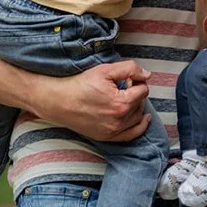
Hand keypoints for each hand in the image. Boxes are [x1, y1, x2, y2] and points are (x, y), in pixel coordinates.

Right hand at [32, 60, 152, 141]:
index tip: (126, 78)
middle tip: (123, 85)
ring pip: (138, 117)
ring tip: (125, 97)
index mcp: (121, 103)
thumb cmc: (80, 85)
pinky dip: (140, 127)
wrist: (59, 101)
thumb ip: (129, 69)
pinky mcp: (107, 137)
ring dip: (136, 106)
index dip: (136, 81)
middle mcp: (119, 120)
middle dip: (136, 93)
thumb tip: (147, 75)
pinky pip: (131, 135)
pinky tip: (143, 119)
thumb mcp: (105, 70)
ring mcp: (113, 130)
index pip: (143, 90)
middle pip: (141, 103)